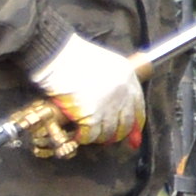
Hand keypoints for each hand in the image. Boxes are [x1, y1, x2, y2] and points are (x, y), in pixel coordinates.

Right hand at [32, 30, 143, 149]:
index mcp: (128, 76)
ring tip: (91, 135)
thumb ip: (112, 81)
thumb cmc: (74, 56)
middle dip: (118, 134)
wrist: (56, 55)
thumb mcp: (104, 62)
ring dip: (99, 137)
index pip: (138, 106)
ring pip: (108, 132)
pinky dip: (84, 137)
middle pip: (125, 123)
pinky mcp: (91, 115)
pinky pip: (90, 135)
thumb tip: (111, 100)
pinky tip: (78, 135)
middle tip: (110, 139)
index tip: (135, 134)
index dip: (136, 123)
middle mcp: (122, 92)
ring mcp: (107, 105)